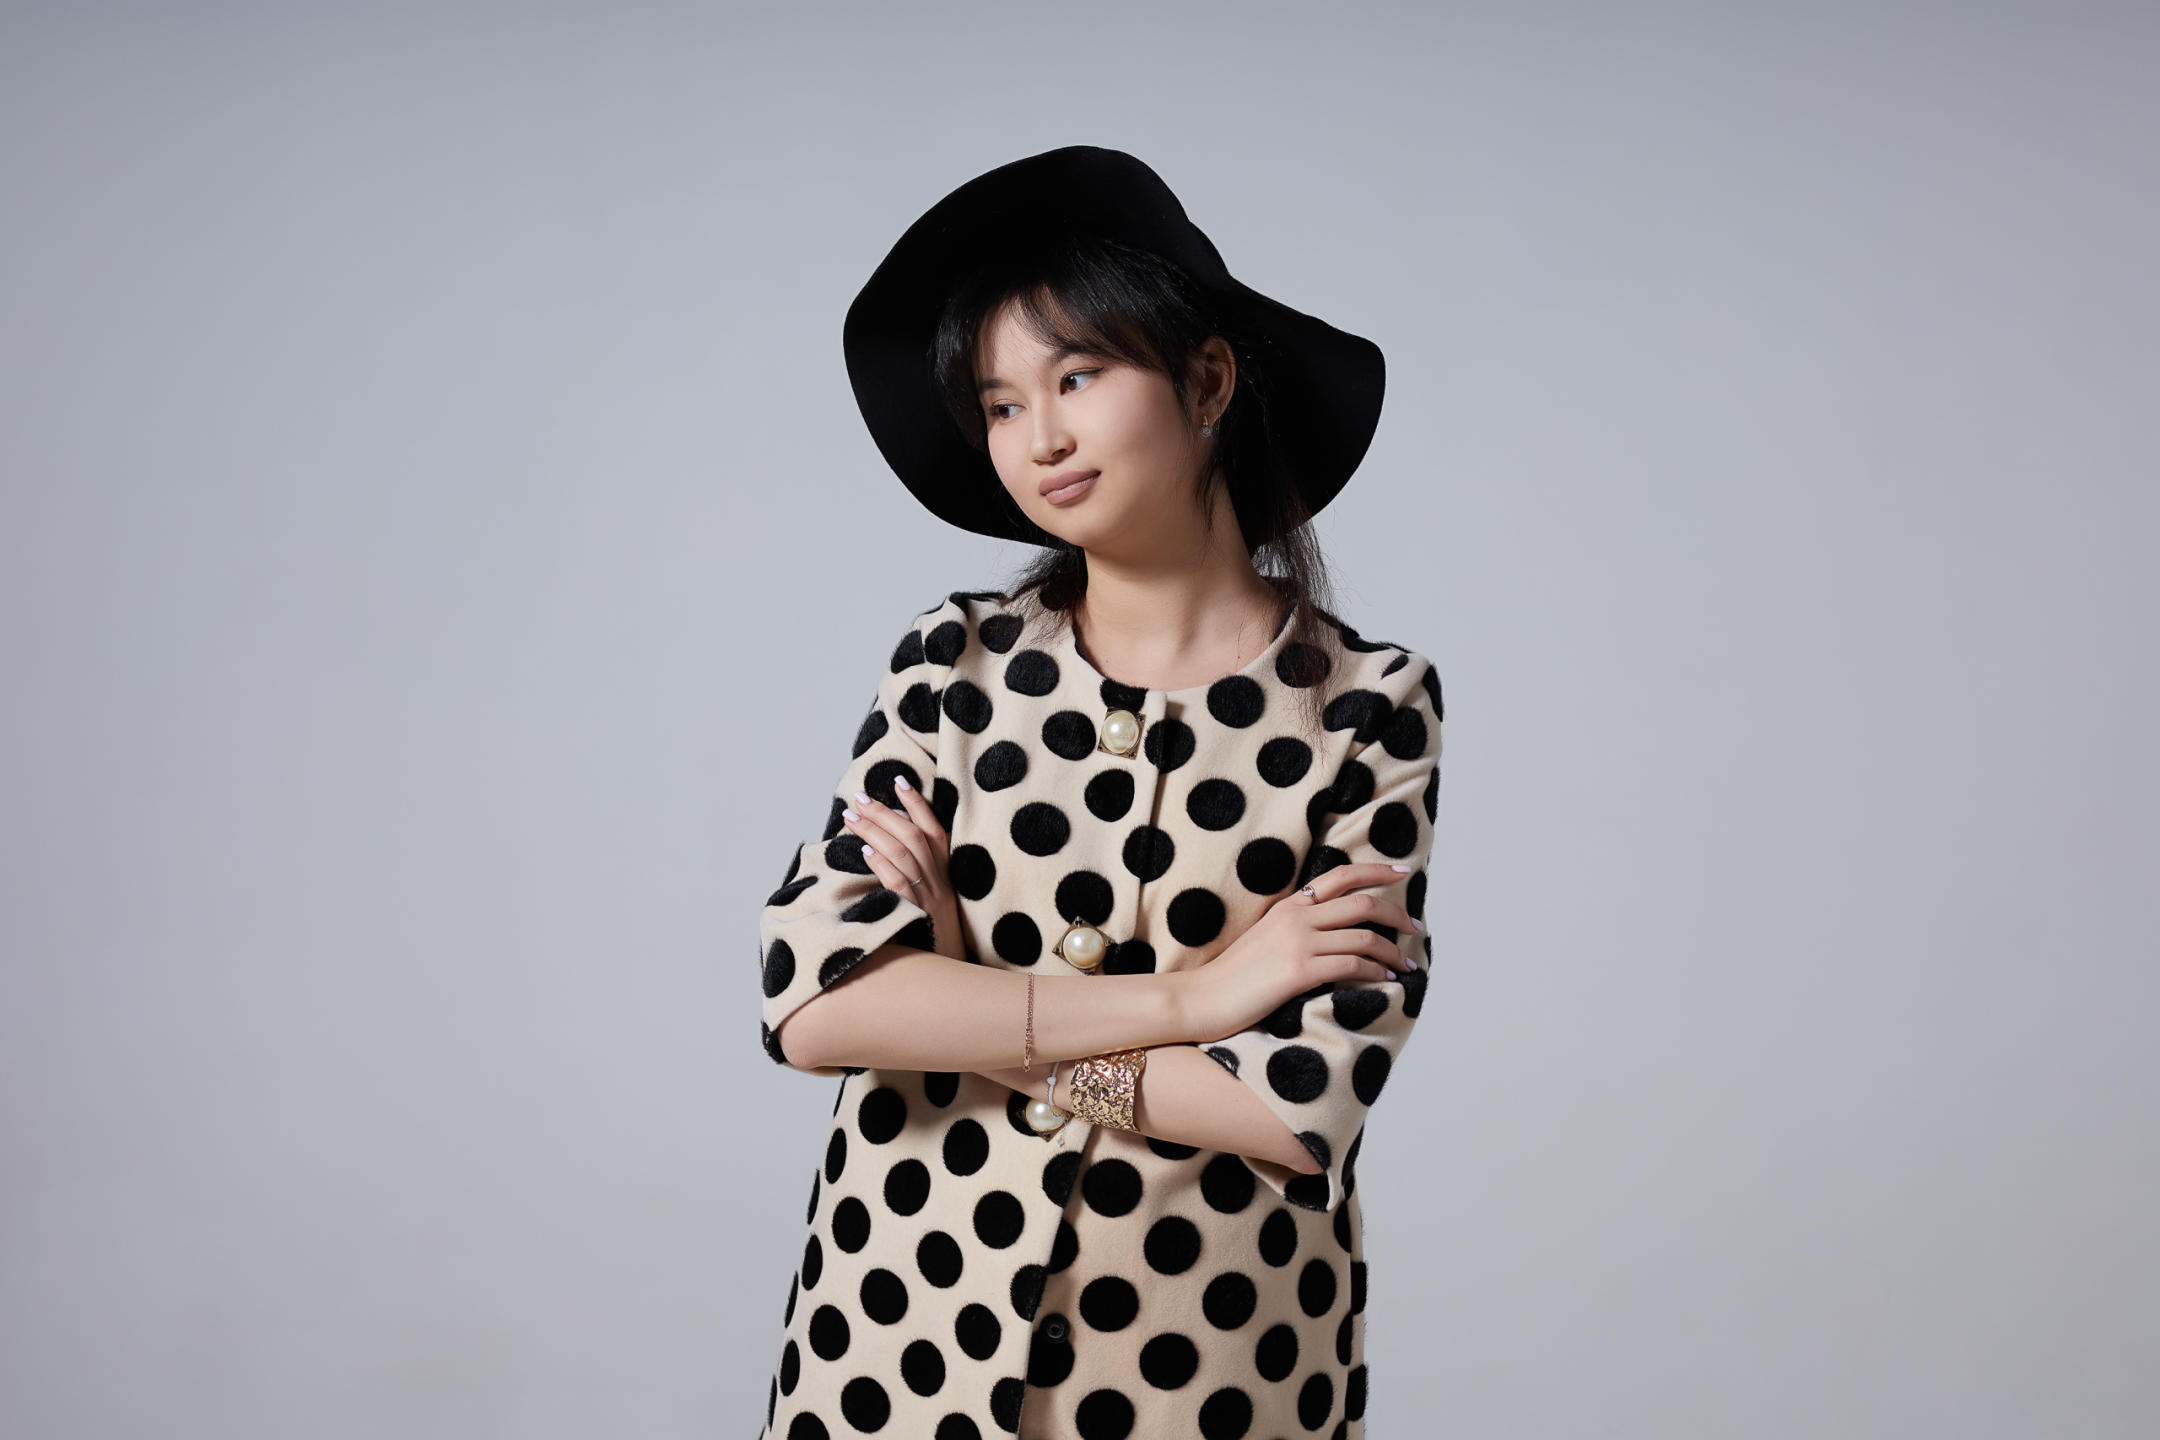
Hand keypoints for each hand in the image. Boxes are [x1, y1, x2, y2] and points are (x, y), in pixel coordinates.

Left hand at [842, 776, 965, 961]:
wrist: (952, 976)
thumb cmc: (935, 938)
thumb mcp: (933, 903)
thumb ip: (915, 876)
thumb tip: (881, 849)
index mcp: (947, 874)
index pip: (934, 830)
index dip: (918, 804)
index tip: (899, 780)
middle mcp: (941, 882)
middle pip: (913, 836)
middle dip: (884, 813)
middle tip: (858, 797)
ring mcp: (930, 898)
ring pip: (903, 854)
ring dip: (875, 831)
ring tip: (851, 818)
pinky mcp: (918, 915)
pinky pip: (900, 884)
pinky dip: (883, 864)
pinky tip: (865, 852)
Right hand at [1171, 862, 1425, 1042]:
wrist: (1202, 998)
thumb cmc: (1233, 977)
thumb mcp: (1265, 938)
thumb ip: (1296, 927)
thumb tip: (1332, 931)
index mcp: (1289, 905)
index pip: (1341, 876)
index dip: (1376, 871)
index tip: (1402, 870)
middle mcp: (1297, 917)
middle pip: (1362, 903)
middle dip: (1396, 914)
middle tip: (1416, 927)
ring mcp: (1298, 942)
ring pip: (1364, 937)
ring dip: (1393, 951)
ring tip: (1407, 964)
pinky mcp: (1300, 971)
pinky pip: (1353, 966)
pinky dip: (1377, 971)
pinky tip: (1386, 980)